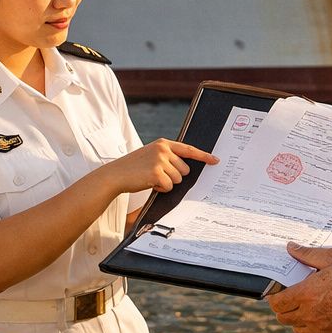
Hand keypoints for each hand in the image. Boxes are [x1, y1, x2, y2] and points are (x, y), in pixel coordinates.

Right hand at [97, 139, 216, 194]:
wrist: (116, 174)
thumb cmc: (134, 167)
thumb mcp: (151, 155)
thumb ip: (167, 156)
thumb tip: (186, 169)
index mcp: (163, 143)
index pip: (188, 149)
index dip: (203, 156)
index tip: (215, 160)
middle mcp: (163, 149)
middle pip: (185, 169)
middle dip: (175, 176)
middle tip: (157, 174)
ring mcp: (159, 160)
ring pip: (178, 179)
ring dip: (167, 183)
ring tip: (151, 178)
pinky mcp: (156, 173)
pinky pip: (169, 187)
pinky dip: (161, 189)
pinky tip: (149, 183)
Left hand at [266, 245, 331, 332]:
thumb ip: (308, 254)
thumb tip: (291, 248)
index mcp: (306, 295)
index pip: (276, 304)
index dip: (274, 297)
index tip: (279, 292)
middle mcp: (310, 316)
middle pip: (283, 318)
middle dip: (284, 308)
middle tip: (292, 297)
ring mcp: (322, 329)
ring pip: (298, 329)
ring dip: (298, 319)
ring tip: (308, 306)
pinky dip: (314, 329)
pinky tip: (322, 317)